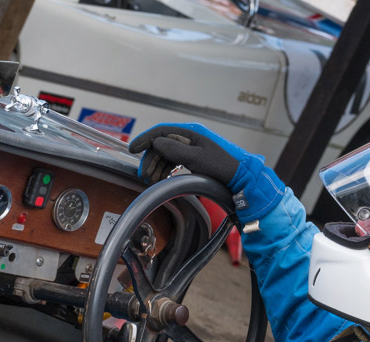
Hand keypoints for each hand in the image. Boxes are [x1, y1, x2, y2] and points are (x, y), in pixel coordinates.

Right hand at [128, 123, 245, 185]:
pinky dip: (164, 171)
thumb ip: (175, 150)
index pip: (161, 131)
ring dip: (156, 167)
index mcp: (189, 133)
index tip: (132, 149)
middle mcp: (187, 138)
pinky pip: (171, 162)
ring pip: (165, 155)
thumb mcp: (196, 158)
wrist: (236, 178)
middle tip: (144, 176)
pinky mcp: (190, 159)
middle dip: (150, 160)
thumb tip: (156, 143)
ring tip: (152, 181)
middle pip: (160, 145)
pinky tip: (161, 179)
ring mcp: (189, 149)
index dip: (145, 139)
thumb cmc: (220, 167)